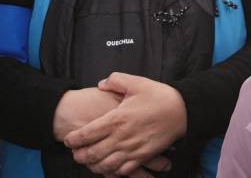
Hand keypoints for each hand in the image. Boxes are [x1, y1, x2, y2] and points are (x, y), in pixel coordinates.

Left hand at [63, 73, 186, 175]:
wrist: (183, 111)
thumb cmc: (159, 95)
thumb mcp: (136, 82)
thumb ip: (115, 81)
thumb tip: (100, 84)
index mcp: (117, 118)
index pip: (87, 133)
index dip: (74, 139)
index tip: (67, 139)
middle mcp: (121, 137)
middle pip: (92, 153)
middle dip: (79, 156)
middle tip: (75, 153)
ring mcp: (132, 149)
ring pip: (105, 165)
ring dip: (93, 166)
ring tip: (88, 162)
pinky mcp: (143, 157)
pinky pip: (122, 171)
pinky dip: (112, 172)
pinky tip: (108, 167)